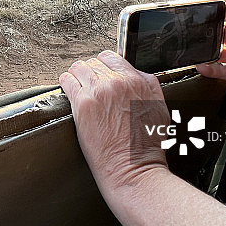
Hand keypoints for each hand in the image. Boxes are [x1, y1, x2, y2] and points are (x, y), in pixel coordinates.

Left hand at [59, 51, 169, 194]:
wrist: (134, 167)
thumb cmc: (147, 145)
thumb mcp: (159, 108)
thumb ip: (147, 86)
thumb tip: (134, 75)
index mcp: (139, 81)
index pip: (112, 58)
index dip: (104, 65)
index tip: (100, 72)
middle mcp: (118, 82)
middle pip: (94, 62)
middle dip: (91, 71)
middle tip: (88, 82)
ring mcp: (99, 91)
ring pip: (79, 68)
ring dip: (77, 75)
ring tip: (76, 82)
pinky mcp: (83, 104)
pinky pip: (67, 81)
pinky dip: (66, 82)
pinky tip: (67, 87)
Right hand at [196, 2, 225, 126]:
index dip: (221, 14)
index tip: (205, 10)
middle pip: (223, 35)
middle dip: (209, 31)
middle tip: (193, 28)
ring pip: (218, 52)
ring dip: (206, 50)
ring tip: (193, 47)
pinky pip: (220, 72)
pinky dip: (209, 69)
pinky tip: (201, 65)